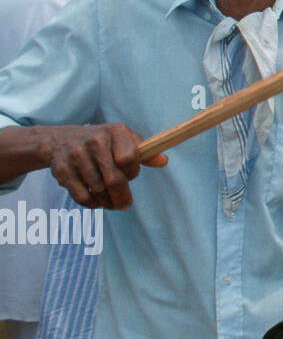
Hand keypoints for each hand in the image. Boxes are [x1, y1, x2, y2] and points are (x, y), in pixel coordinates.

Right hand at [47, 123, 167, 209]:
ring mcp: (76, 156)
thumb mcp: (124, 139)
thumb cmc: (103, 142)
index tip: (131, 176)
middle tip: (125, 205)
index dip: (132, 172)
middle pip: (114, 179)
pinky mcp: (62, 171)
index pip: (129, 159)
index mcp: (115, 132)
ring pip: (98, 191)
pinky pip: (82, 196)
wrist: (62, 140)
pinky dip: (92, 204)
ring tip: (112, 204)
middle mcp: (94, 142)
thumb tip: (163, 161)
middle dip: (122, 197)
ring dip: (108, 202)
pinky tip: (97, 202)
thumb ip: (145, 152)